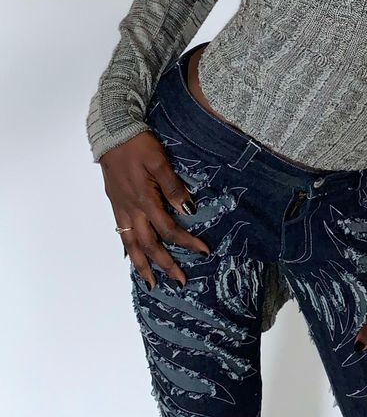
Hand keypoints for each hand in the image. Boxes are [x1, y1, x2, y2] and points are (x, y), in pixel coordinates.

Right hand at [100, 130, 210, 289]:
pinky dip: (128, 248)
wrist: (112, 133)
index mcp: (145, 200)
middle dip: (164, 264)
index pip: (168, 229)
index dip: (186, 242)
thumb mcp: (159, 161)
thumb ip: (173, 187)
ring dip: (142, 265)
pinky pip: (121, 233)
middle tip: (179, 281)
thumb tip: (187, 210)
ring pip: (131, 244)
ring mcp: (121, 208)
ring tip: (150, 283)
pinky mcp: (116, 203)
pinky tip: (131, 256)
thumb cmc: (138, 144)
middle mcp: (131, 209)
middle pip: (149, 244)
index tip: (203, 251)